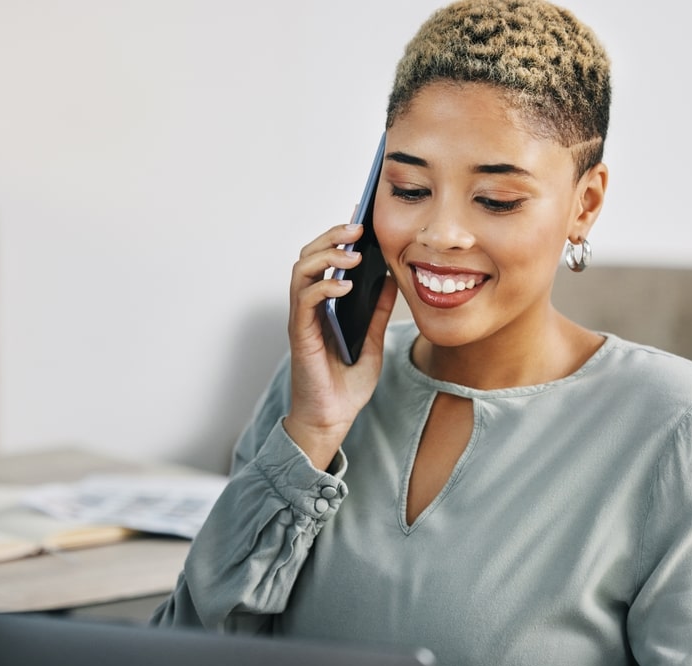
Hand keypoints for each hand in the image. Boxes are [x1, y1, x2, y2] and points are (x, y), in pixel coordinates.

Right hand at [283, 223, 397, 468]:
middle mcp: (309, 307)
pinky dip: (323, 286)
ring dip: (327, 255)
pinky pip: (304, 299)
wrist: (332, 420)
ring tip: (353, 253)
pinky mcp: (300, 334)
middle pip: (309, 256)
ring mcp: (302, 319)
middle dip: (332, 236)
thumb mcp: (372, 343)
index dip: (339, 237)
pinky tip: (345, 285)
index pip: (325, 260)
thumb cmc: (345, 386)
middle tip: (358, 228)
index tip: (361, 219)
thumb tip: (392, 281)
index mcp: (325, 306)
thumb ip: (377, 313)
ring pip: (302, 270)